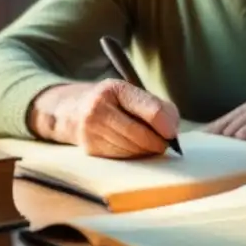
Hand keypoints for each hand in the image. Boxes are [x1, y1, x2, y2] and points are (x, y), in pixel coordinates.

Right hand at [29, 80, 179, 159]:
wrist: (73, 111)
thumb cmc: (114, 103)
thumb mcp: (134, 95)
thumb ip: (159, 108)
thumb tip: (172, 132)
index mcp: (116, 89)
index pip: (150, 109)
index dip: (165, 125)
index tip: (172, 134)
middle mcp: (99, 107)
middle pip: (140, 134)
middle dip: (157, 142)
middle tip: (165, 143)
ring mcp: (91, 129)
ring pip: (132, 148)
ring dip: (146, 150)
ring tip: (149, 144)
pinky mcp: (89, 148)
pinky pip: (122, 157)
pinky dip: (133, 155)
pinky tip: (134, 148)